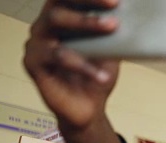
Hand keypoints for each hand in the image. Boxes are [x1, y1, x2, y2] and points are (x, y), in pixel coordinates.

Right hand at [23, 0, 120, 131]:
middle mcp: (45, 26)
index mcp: (63, 19)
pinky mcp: (32, 63)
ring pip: (55, 23)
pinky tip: (102, 74)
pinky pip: (56, 56)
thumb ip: (114, 32)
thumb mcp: (111, 51)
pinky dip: (82, 64)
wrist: (89, 108)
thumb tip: (132, 14)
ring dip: (86, 23)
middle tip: (113, 10)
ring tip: (112, 29)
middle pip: (59, 5)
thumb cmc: (97, 74)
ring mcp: (36, 43)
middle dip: (87, 3)